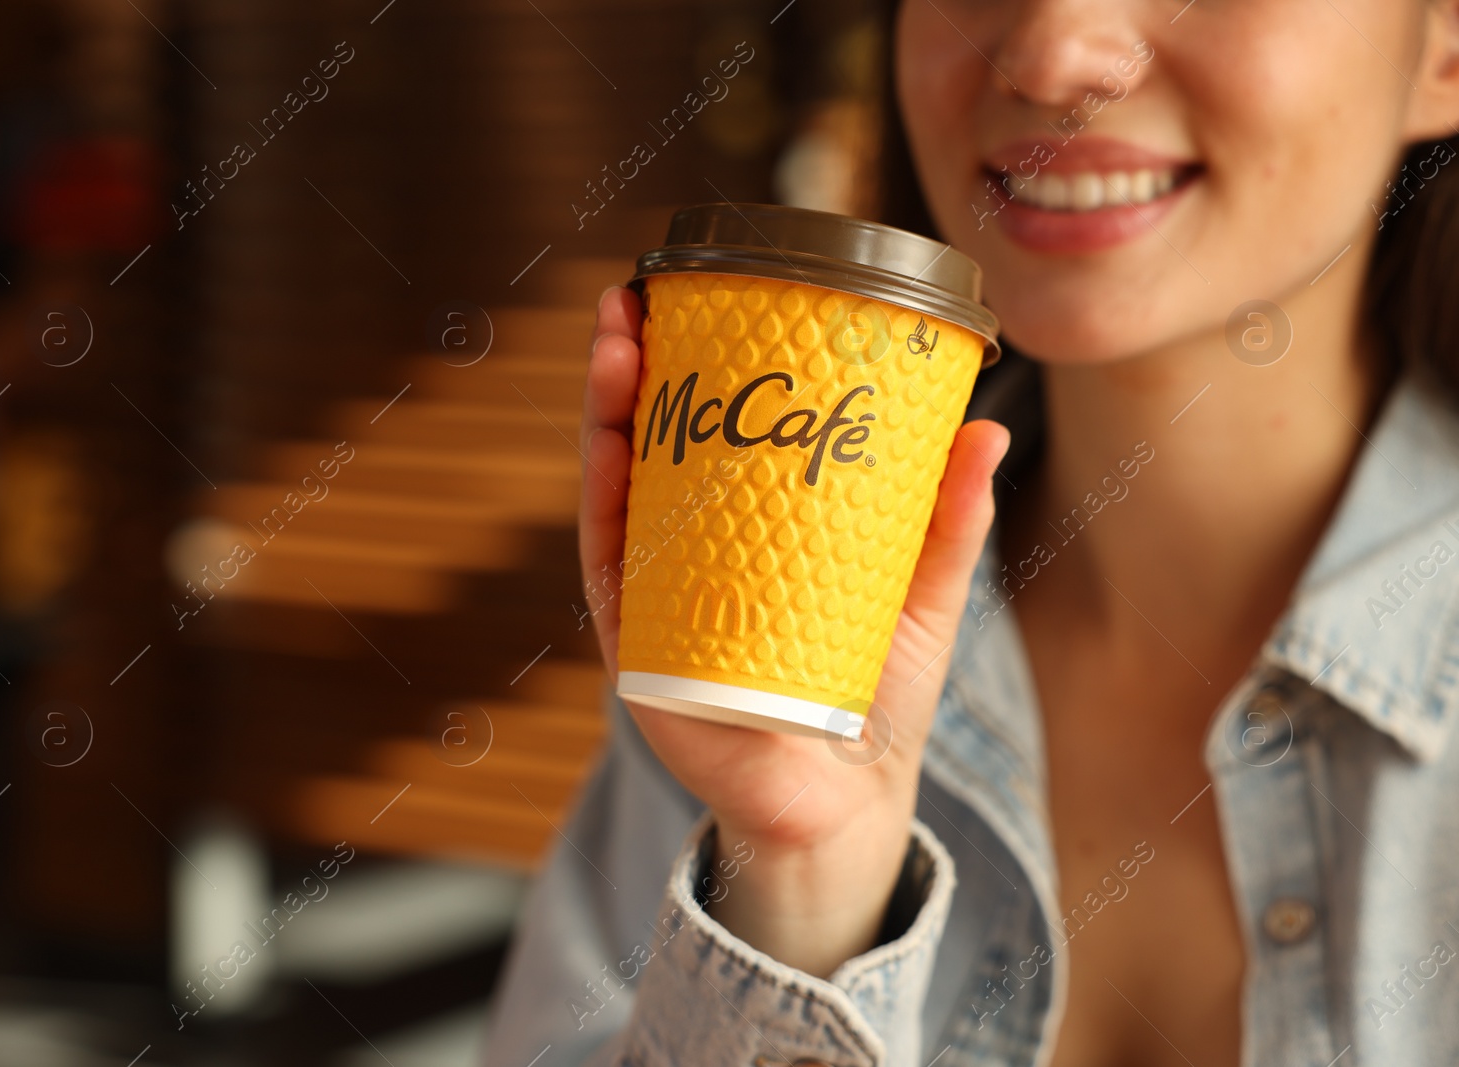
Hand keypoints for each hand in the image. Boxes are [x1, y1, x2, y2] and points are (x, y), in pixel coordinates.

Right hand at [578, 284, 1009, 976]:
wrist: (846, 802)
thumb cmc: (876, 695)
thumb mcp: (922, 594)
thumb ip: (950, 520)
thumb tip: (988, 427)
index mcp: (748, 534)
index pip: (710, 433)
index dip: (695, 364)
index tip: (694, 296)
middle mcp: (691, 555)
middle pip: (648, 444)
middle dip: (634, 367)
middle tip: (637, 297)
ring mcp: (658, 595)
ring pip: (615, 488)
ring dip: (605, 411)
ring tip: (616, 342)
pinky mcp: (640, 645)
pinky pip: (610, 562)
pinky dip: (602, 498)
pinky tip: (606, 440)